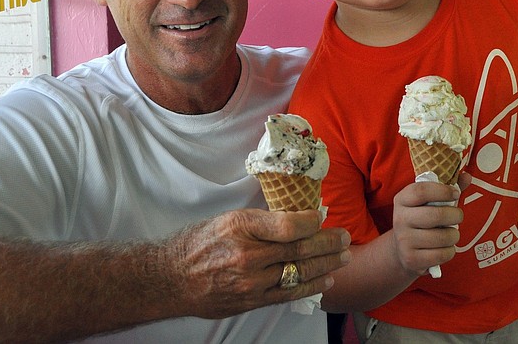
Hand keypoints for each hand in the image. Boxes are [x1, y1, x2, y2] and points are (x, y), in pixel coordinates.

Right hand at [166, 209, 350, 317]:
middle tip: (345, 237)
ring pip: (298, 272)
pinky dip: (310, 287)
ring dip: (326, 265)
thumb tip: (297, 217)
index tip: (322, 216)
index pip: (286, 225)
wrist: (172, 278)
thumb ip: (261, 221)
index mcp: (240, 227)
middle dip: (327, 243)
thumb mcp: (228, 219)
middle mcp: (247, 256)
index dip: (310, 222)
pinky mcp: (251, 301)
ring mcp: (250, 282)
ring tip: (344, 257)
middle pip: (298, 249)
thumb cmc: (200, 243)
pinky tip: (326, 280)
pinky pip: (288, 294)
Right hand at [390, 181, 463, 276]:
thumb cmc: (421, 220)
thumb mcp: (429, 202)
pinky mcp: (411, 259)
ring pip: (442, 237)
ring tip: (450, 234)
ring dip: (454, 235)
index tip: (456, 194)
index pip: (422, 191)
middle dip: (455, 215)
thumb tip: (467, 176)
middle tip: (458, 216)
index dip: (443, 191)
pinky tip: (444, 247)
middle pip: (436, 215)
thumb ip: (447, 188)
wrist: (401, 250)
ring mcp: (404, 240)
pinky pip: (442, 254)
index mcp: (402, 199)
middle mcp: (400, 219)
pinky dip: (450, 251)